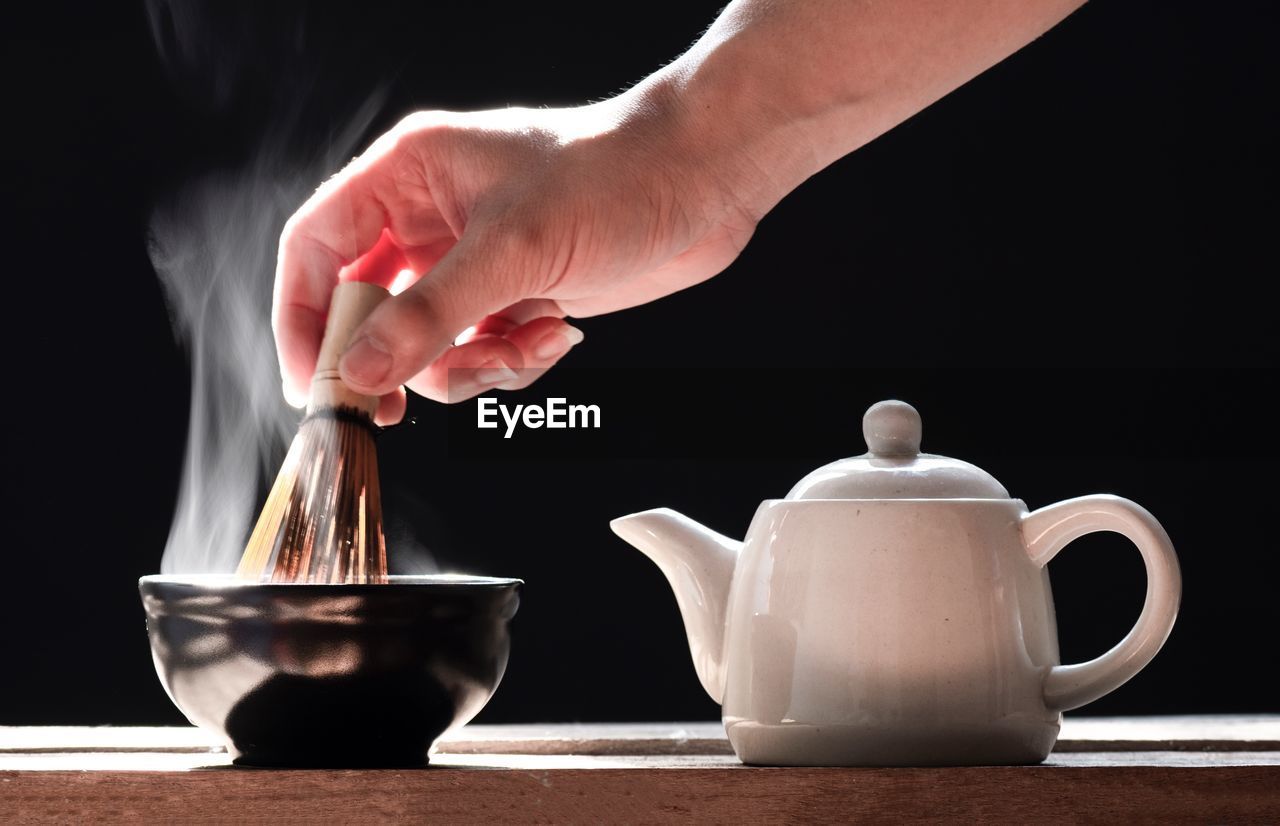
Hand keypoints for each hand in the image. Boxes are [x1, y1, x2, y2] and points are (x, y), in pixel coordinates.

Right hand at [274, 90, 759, 423]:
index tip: (314, 383)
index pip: (316, 249)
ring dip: (472, 365)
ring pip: (430, 345)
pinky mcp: (515, 295)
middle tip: (404, 405)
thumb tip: (357, 372)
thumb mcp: (512, 250)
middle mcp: (432, 220)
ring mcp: (475, 261)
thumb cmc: (614, 177)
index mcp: (409, 176)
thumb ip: (429, 315)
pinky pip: (483, 353)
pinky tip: (558, 331)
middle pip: (369, 310)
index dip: (303, 318)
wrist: (705, 181)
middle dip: (398, 360)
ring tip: (523, 343)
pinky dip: (515, 360)